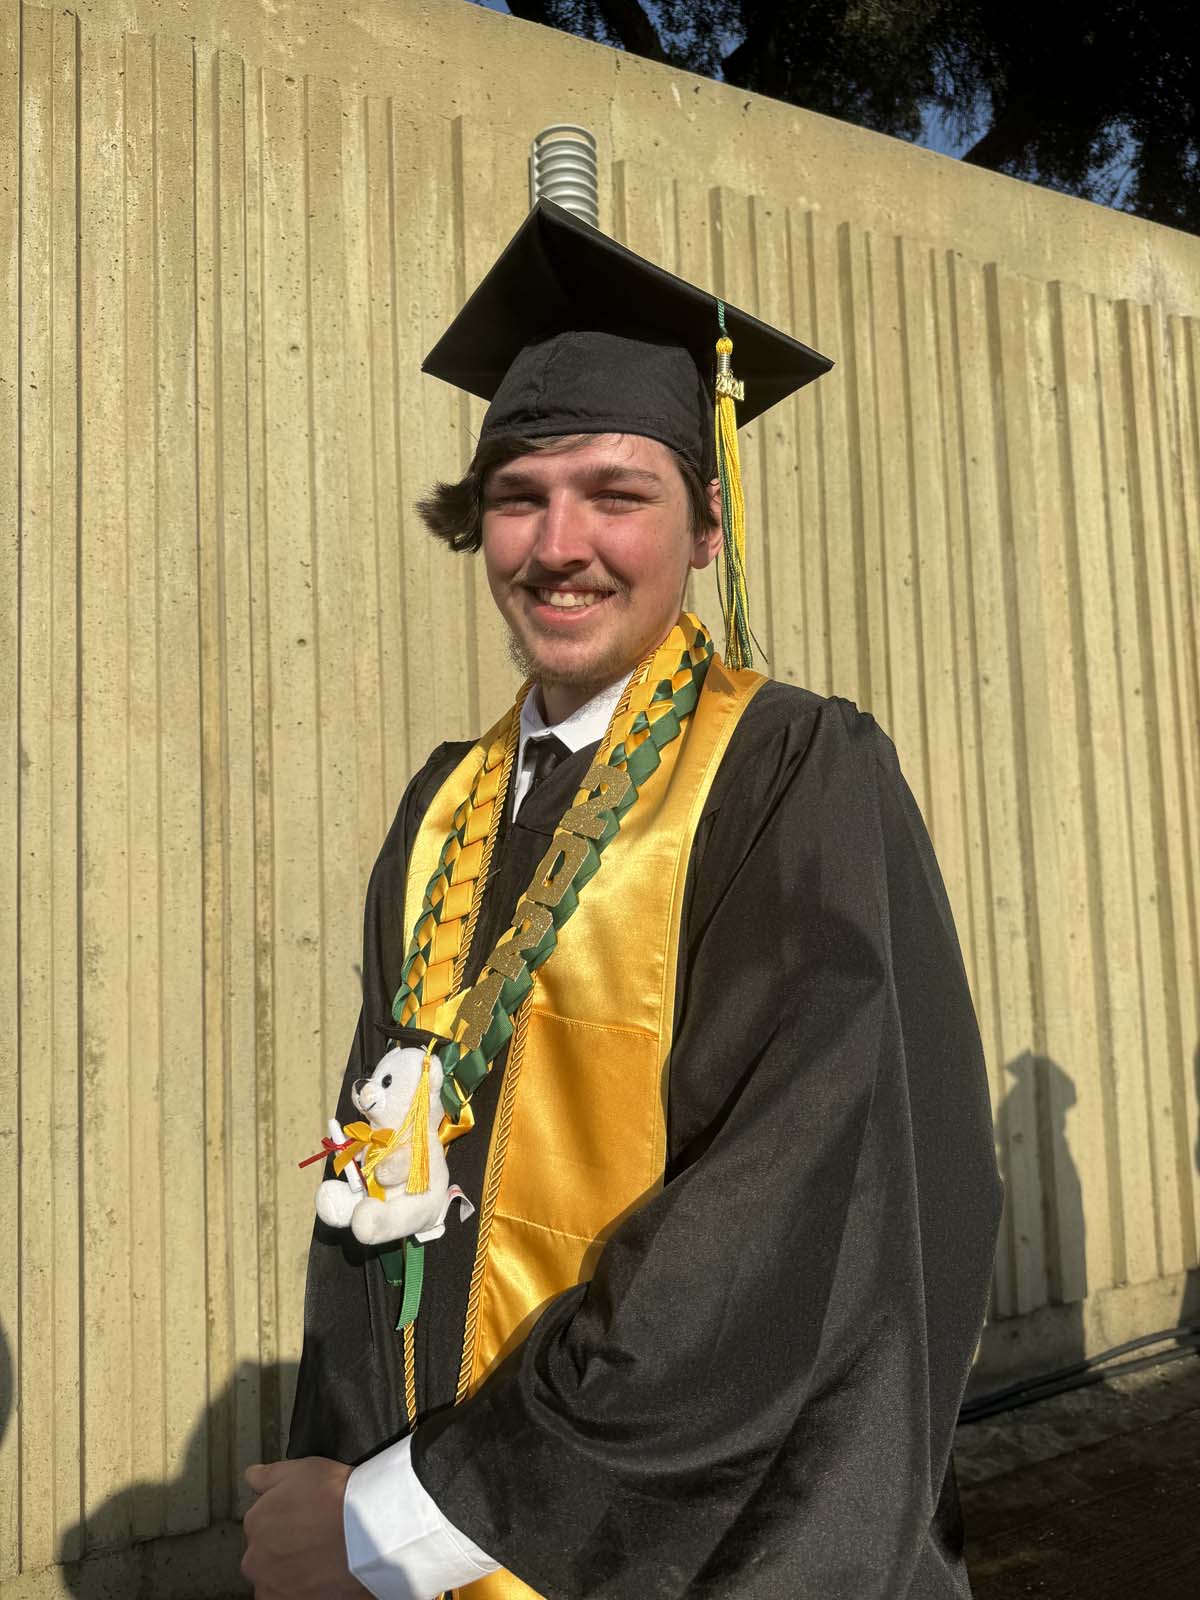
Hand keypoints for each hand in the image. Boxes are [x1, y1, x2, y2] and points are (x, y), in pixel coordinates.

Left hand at [242, 1457, 368, 1597]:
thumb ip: (269, 1475)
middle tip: (313, 1538)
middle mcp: (255, 1558)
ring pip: (275, 1579)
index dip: (285, 1518)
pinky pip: (287, 1597)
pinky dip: (300, 1591)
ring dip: (289, 1572)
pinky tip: (320, 1577)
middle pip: (265, 1554)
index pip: (261, 1522)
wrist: (367, 1532)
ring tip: (319, 1560)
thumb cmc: (336, 1499)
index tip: (303, 1517)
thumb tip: (252, 1476)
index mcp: (255, 1523)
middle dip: (283, 1548)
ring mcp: (272, 1587)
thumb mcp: (301, 1469)